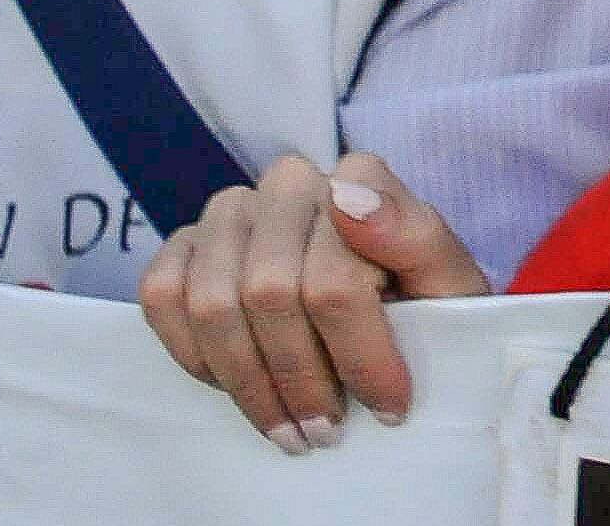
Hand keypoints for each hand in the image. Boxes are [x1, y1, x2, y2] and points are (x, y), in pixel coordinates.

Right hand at [139, 153, 489, 452]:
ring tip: (288, 427)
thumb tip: (348, 197)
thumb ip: (415, 234)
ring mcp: (230, 211)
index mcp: (356, 177)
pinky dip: (194, 355)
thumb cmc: (424, 300)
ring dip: (249, 381)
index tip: (388, 406)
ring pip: (213, 302)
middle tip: (327, 431)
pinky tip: (235, 386)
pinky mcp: (186, 243)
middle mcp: (288, 183)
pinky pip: (162, 297)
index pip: (335, 280)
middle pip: (269, 294)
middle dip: (299, 380)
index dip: (361, 357)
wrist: (392, 310)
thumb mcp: (448, 281)